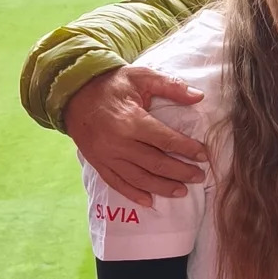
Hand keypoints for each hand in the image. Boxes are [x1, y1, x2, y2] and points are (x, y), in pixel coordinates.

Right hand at [63, 67, 206, 203]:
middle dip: (180, 172)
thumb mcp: (141, 77)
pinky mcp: (98, 163)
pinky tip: (149, 201)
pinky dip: (133, 194)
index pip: (165, 140)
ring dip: (162, 187)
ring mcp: (106, 156)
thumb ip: (171, 86)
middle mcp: (118, 143)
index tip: (203, 155)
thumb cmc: (111, 84)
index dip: (187, 149)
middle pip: (156, 163)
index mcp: (131, 121)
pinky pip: (117, 183)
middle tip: (199, 176)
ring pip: (139, 178)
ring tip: (182, 191)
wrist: (73, 93)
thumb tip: (199, 96)